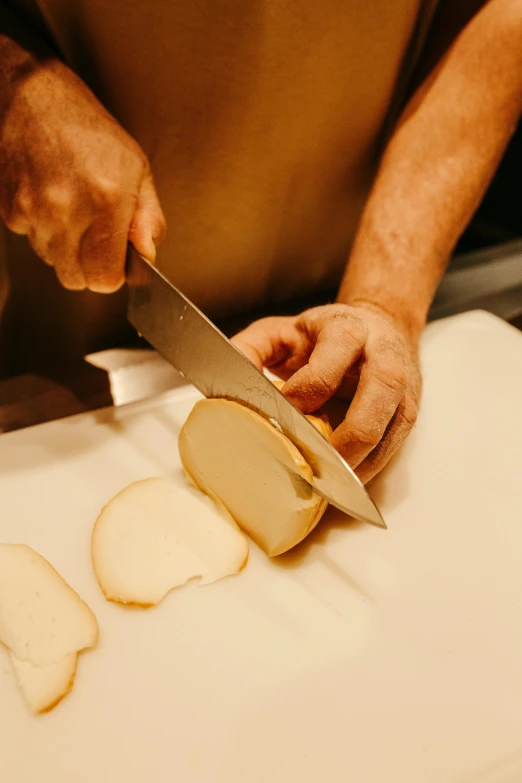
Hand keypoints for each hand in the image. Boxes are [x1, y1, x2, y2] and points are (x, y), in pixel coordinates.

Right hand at [0, 59, 165, 291]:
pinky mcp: (10, 208)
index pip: (105, 279)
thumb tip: (147, 254)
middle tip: (95, 238)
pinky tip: (50, 198)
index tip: (115, 259)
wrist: (35, 96)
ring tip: (72, 209)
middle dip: (88, 267)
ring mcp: (34, 210)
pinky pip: (30, 239)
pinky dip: (41, 228)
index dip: (112, 274)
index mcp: (106, 201)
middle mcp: (67, 209)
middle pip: (75, 279)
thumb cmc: (90, 131)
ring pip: (52, 261)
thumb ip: (147, 218)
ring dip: (65, 247)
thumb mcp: (137, 169)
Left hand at [232, 304, 421, 483]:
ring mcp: (401, 387)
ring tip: (325, 484)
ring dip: (355, 462)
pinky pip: (392, 447)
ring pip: (385, 430)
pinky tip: (342, 480)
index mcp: (347, 330)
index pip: (325, 372)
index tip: (281, 415)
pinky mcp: (408, 411)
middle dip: (339, 442)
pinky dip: (368, 468)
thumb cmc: (324, 333)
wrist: (381, 322)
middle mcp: (382, 356)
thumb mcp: (282, 330)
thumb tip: (227, 381)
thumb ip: (250, 349)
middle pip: (370, 403)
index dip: (301, 398)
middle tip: (309, 463)